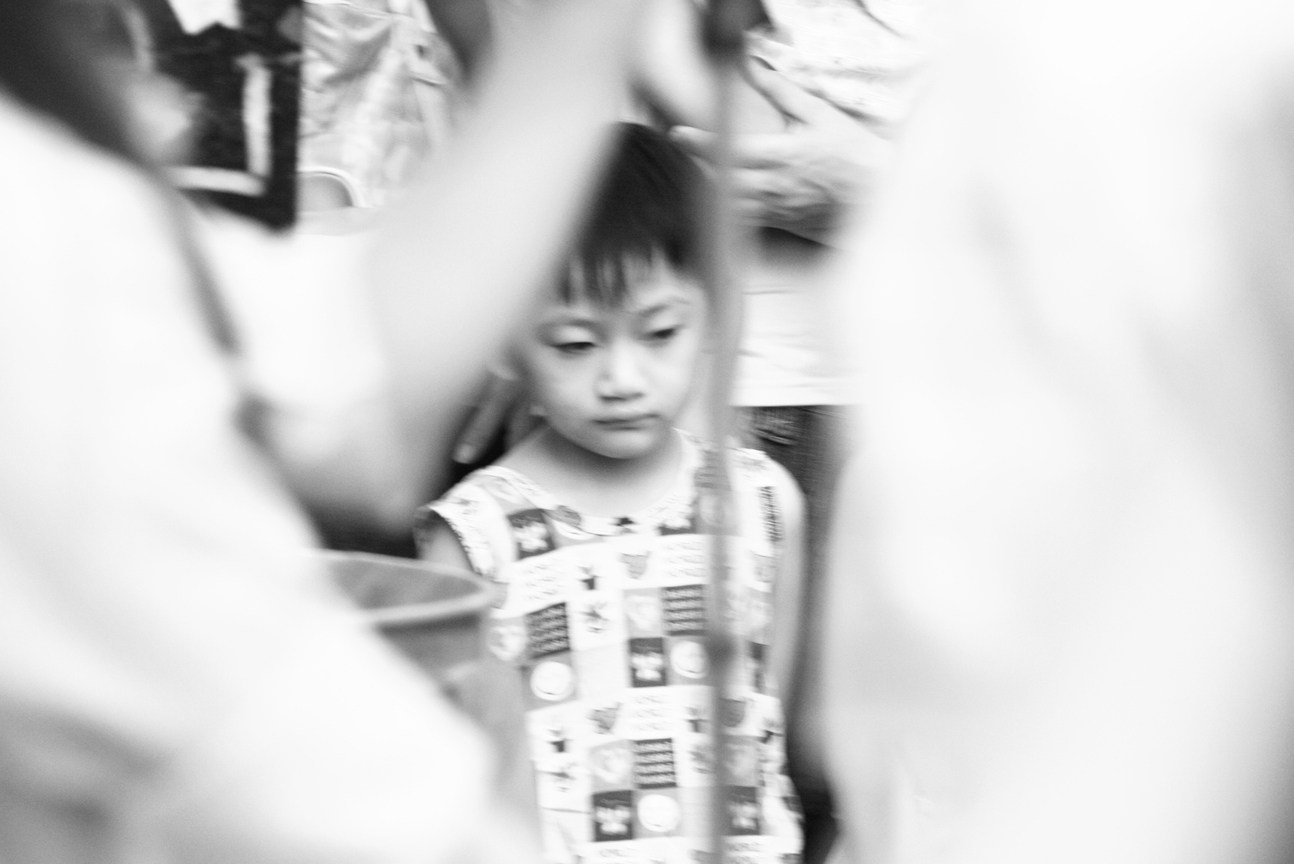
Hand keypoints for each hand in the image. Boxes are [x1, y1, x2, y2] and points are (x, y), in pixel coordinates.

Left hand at [671, 62, 890, 242]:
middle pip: (720, 182)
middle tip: (684, 154)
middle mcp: (774, 187)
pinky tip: (721, 202)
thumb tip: (755, 67)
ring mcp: (777, 210)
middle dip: (697, 168)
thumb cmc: (853, 153)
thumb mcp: (820, 115)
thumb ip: (782, 92)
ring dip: (709, 192)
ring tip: (699, 176)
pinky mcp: (783, 225)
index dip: (699, 143)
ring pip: (728, 207)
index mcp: (781, 156)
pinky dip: (728, 212)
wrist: (878, 195)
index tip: (679, 134)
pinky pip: (745, 222)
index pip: (728, 151)